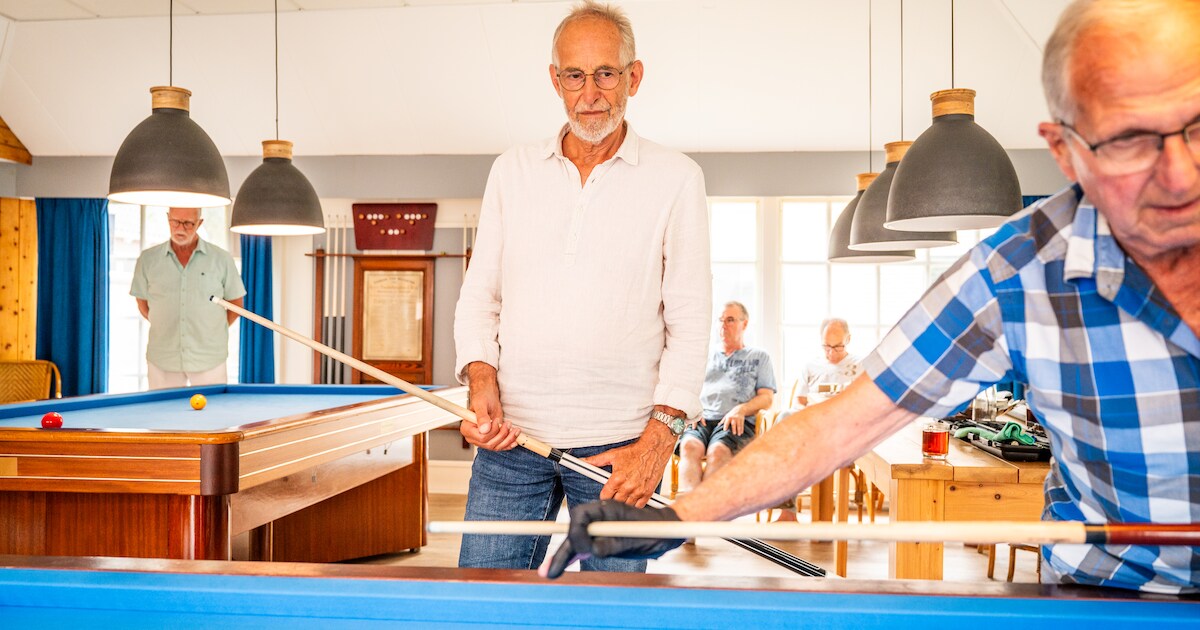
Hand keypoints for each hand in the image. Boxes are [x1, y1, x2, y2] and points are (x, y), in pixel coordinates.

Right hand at [460, 362, 520, 450]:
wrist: (488, 396)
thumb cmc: (482, 397)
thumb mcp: (481, 405)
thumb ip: (482, 417)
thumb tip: (484, 429)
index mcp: (467, 429)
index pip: (481, 438)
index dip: (492, 432)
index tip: (497, 421)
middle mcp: (473, 436)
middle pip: (490, 444)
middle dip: (502, 435)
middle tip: (508, 423)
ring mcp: (482, 439)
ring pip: (496, 446)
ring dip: (508, 439)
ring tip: (514, 430)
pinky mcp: (491, 439)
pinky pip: (499, 446)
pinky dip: (508, 444)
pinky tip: (515, 440)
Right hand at [539, 501, 683, 578]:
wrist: (667, 530)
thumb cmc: (656, 531)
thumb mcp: (636, 538)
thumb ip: (613, 543)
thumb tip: (592, 551)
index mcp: (607, 508)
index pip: (580, 516)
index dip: (574, 532)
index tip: (577, 550)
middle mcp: (600, 516)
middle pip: (574, 531)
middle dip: (561, 550)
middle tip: (548, 571)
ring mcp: (601, 527)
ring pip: (578, 540)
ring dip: (563, 555)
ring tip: (550, 571)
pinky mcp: (604, 538)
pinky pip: (586, 547)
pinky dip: (574, 556)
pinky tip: (563, 565)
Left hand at [583, 427, 674, 506]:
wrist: (653, 449)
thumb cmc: (635, 452)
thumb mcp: (613, 454)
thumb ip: (596, 460)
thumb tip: (584, 462)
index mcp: (617, 479)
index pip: (605, 496)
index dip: (604, 494)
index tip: (606, 493)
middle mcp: (628, 486)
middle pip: (615, 502)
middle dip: (614, 498)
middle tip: (616, 492)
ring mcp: (638, 491)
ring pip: (627, 505)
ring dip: (624, 501)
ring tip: (624, 493)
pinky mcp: (647, 493)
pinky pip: (639, 506)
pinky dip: (635, 504)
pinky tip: (633, 497)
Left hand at [717, 408, 744, 435]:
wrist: (739, 409)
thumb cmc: (731, 414)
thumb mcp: (726, 416)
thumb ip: (723, 421)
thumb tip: (718, 425)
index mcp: (729, 417)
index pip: (727, 422)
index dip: (725, 426)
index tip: (725, 430)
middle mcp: (734, 418)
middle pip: (734, 424)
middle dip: (734, 429)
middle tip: (734, 434)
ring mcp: (738, 419)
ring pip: (739, 425)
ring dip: (739, 430)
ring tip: (739, 434)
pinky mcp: (742, 420)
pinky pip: (742, 425)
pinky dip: (742, 429)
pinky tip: (741, 432)